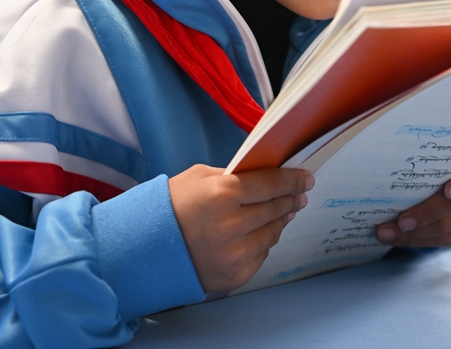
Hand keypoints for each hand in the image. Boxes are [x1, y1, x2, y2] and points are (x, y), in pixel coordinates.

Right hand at [169, 164, 312, 292]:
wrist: (144, 248)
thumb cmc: (170, 208)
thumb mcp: (198, 178)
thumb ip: (233, 176)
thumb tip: (265, 176)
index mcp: (222, 194)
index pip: (271, 184)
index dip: (293, 180)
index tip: (305, 178)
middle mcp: (232, 225)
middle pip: (277, 208)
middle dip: (290, 199)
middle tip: (298, 195)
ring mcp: (235, 253)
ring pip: (273, 232)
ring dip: (280, 220)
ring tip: (281, 212)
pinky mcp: (235, 275)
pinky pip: (261, 254)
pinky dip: (262, 242)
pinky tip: (256, 233)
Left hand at [375, 155, 450, 247]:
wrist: (423, 174)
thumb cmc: (421, 154)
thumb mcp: (422, 147)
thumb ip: (415, 148)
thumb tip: (384, 150)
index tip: (448, 191)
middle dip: (427, 214)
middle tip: (402, 221)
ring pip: (446, 227)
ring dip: (414, 233)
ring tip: (386, 232)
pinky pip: (439, 239)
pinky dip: (415, 240)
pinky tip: (394, 237)